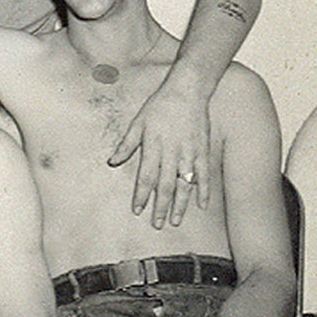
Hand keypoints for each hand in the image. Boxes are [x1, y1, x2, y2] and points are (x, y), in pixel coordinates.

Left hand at [110, 77, 214, 227]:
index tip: (137, 209)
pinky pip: (204, 175)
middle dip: (160, 207)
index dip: (142, 195)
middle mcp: (172, 153)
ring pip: (184, 185)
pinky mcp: (203, 151)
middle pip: (165, 186)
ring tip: (175, 221)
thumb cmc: (159, 106)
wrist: (187, 92)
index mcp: (153, 146)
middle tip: (157, 224)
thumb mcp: (137, 123)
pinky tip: (202, 205)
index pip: (146, 177)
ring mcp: (189, 153)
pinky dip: (203, 191)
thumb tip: (112, 162)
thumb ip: (126, 145)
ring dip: (180, 205)